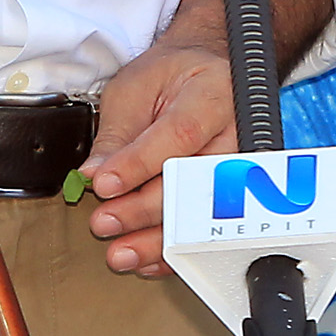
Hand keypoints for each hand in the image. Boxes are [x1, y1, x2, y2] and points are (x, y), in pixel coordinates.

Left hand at [76, 35, 242, 278]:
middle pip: (194, 181)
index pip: (180, 134)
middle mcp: (237, 133)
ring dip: (158, 239)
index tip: (104, 184)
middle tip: (105, 221)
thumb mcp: (135, 89)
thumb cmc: (171, 78)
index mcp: (213, 93)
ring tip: (121, 252)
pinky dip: (174, 250)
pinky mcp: (237, 196)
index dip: (140, 164)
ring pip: (203, 213)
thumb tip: (93, 176)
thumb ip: (117, 134)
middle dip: (143, 209)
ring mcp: (243, 168)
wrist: (204, 77)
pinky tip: (146, 258)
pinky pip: (208, 232)